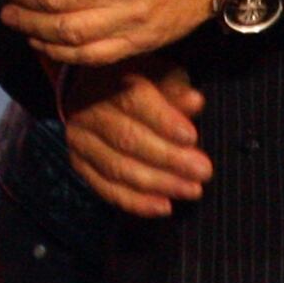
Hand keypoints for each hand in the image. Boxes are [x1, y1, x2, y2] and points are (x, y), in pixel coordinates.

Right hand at [58, 58, 208, 217]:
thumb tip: (195, 101)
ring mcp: (81, 141)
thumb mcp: (159, 76)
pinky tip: (164, 207)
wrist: (90, 91)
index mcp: (109, 82)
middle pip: (127, 138)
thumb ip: (176, 90)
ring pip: (117, 167)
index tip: (191, 137)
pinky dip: (135, 202)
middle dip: (168, 158)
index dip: (164, 121)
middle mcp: (89, 112)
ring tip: (192, 190)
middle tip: (203, 172)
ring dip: (157, 183)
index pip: (135, 102)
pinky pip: (106, 188)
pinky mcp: (80, 164)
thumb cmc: (138, 83)